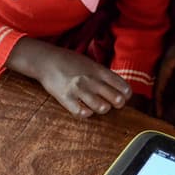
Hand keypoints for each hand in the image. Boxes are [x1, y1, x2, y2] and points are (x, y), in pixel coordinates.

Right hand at [7, 37, 130, 117]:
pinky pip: (82, 113)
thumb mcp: (91, 64)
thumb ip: (105, 75)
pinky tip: (85, 109)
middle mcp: (92, 80)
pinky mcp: (66, 98)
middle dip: (117, 104)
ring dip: (103, 108)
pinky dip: (86, 113)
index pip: (123, 86)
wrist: (47, 60)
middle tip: (113, 103)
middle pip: (116, 99)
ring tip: (99, 106)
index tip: (124, 97)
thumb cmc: (70, 62)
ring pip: (102, 107)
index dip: (127, 95)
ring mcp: (79, 90)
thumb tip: (120, 88)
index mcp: (100, 71)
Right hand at [154, 25, 174, 118]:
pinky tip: (164, 97)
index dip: (158, 105)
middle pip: (155, 91)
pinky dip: (162, 92)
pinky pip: (162, 82)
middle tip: (154, 120)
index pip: (158, 91)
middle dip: (154, 105)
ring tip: (157, 113)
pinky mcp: (167, 65)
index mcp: (164, 69)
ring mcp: (162, 68)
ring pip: (157, 87)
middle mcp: (160, 70)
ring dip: (157, 99)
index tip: (157, 117)